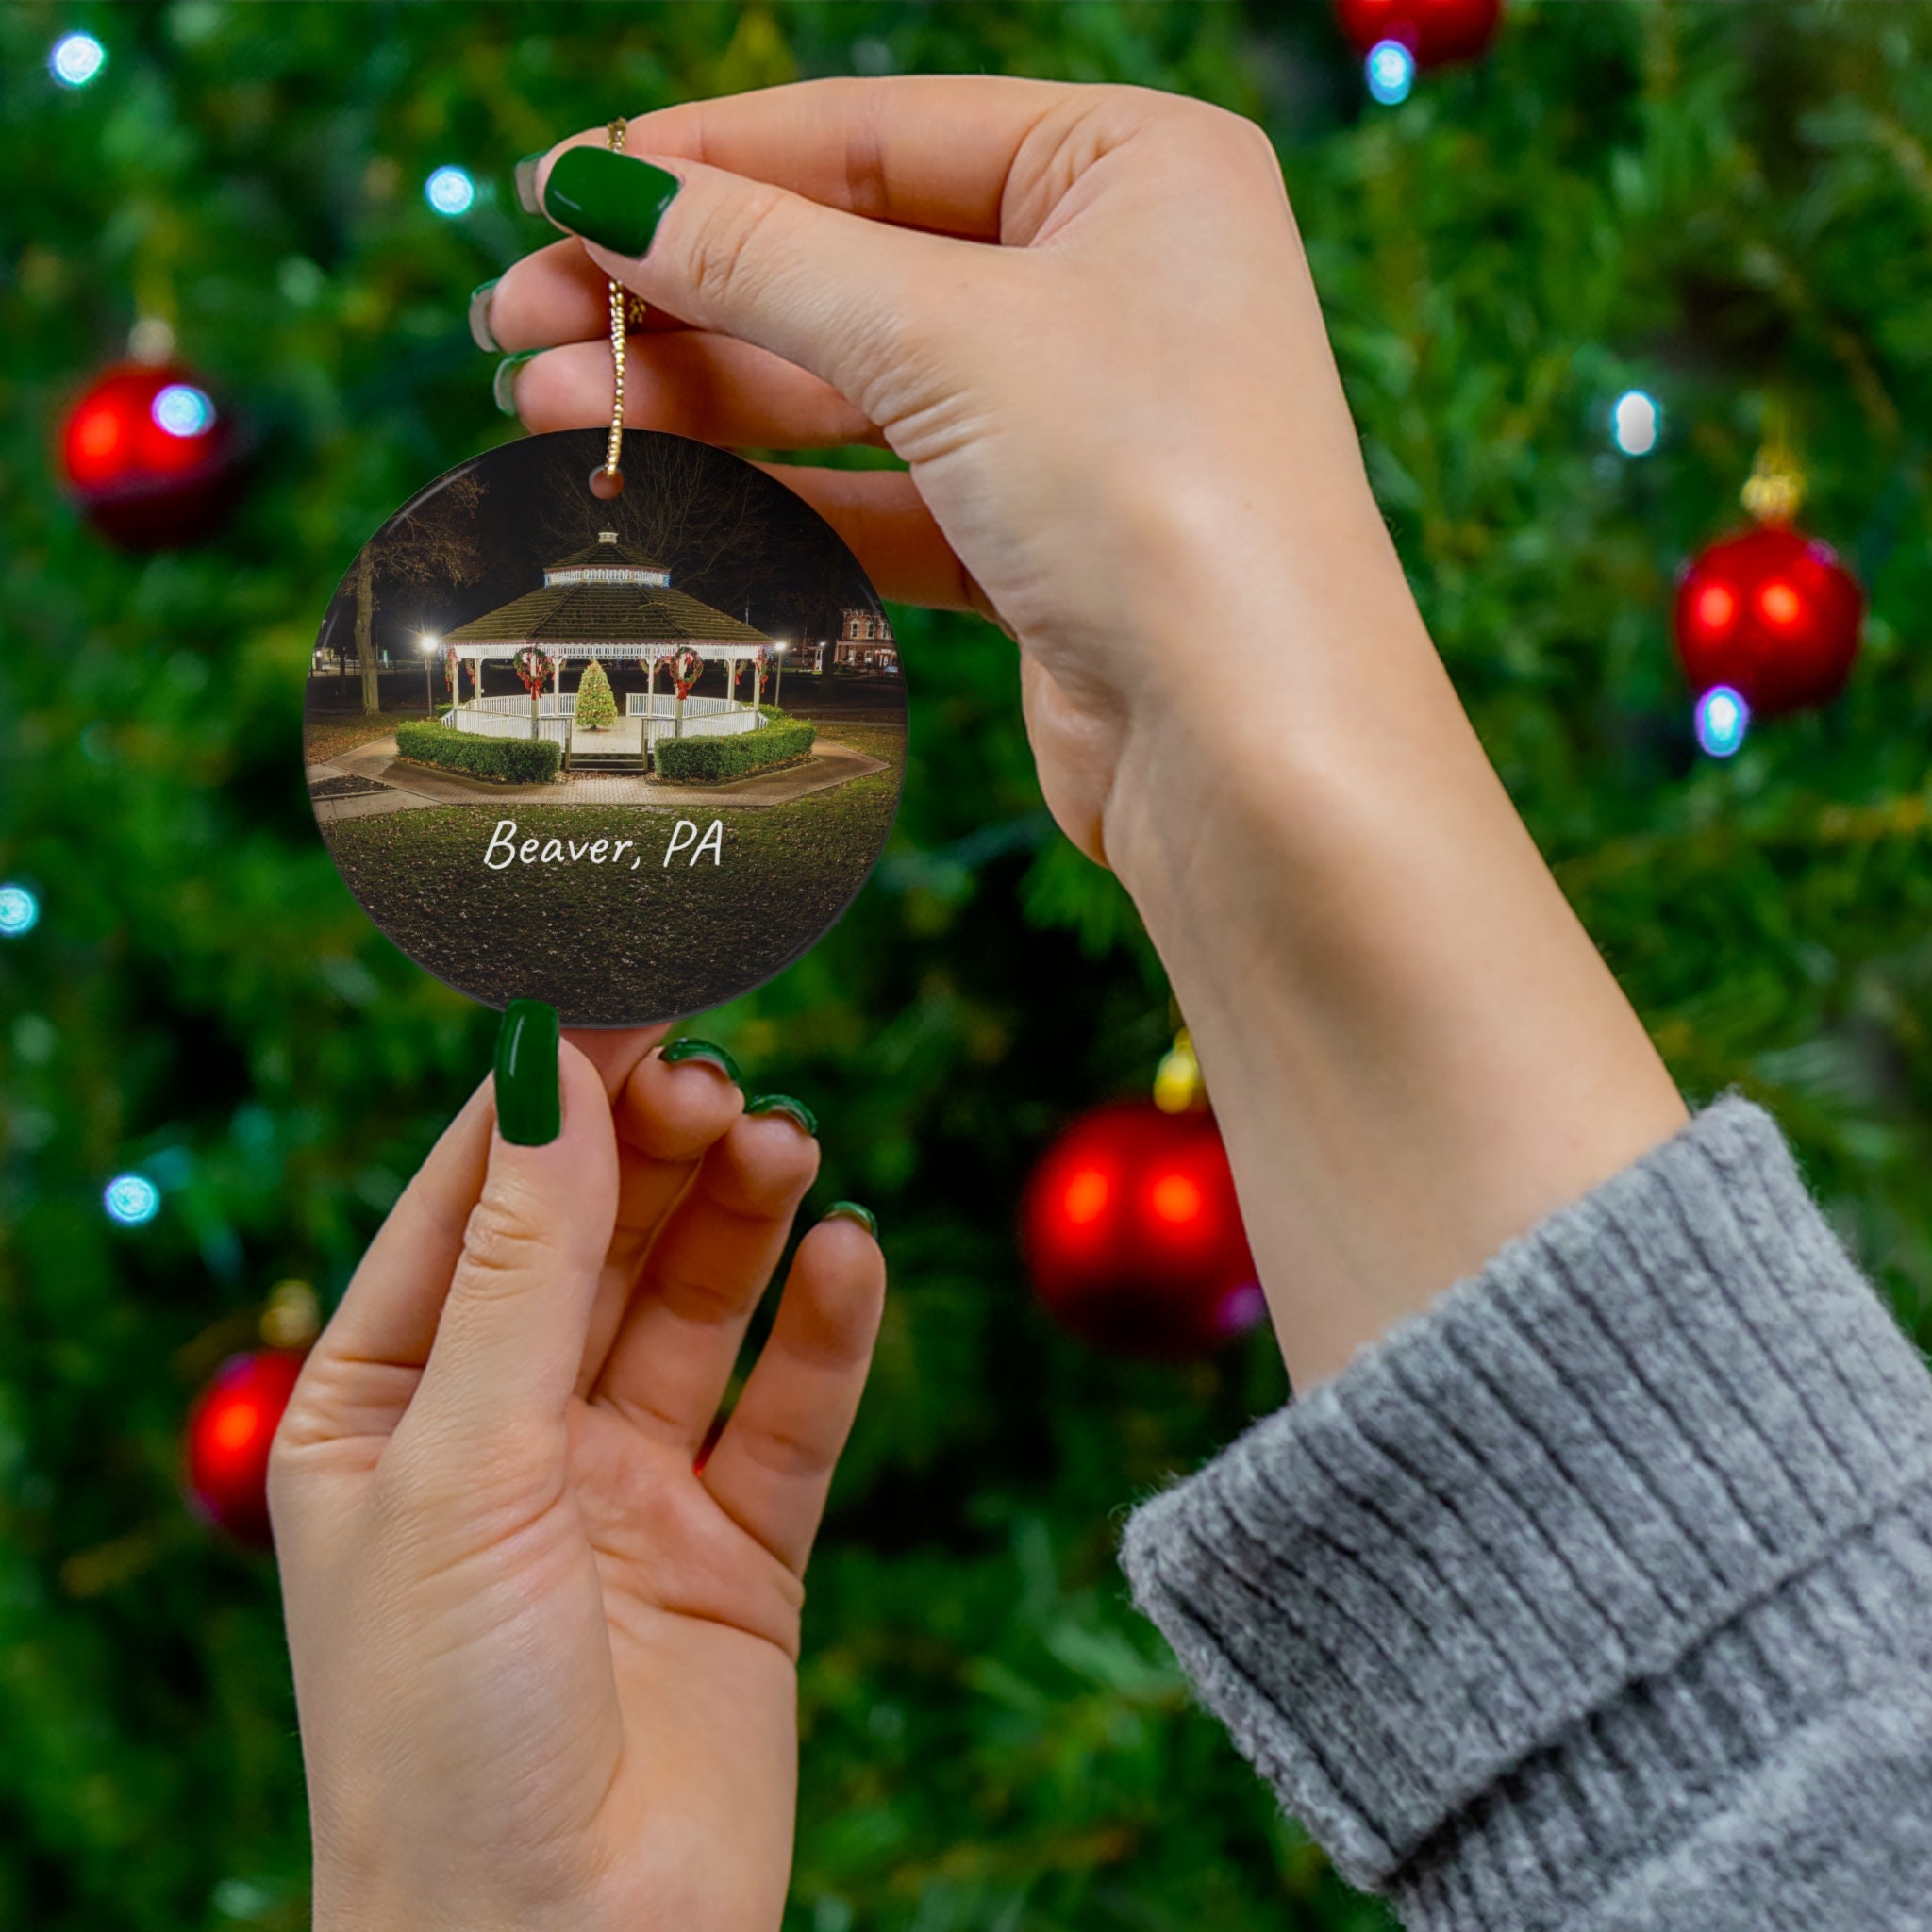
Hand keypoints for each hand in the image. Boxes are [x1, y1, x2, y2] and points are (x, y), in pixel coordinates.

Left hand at [270, 1028, 883, 1931]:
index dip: (551, 1091)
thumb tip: (552, 1067)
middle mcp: (508, 1433)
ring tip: (786, 1145)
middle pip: (597, 1237)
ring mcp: (626, 1488)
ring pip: (697, 1306)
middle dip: (655, 1150)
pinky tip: (849, 1258)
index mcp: (386, 1406)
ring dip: (742, 1218)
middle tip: (719, 1079)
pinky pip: (790, 1411)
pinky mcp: (738, 1550)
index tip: (631, 984)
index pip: (473, 1200)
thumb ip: (523, 1265)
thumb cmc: (444, 1731)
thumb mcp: (462, 1467)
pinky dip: (825, 1330)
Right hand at [486, 76, 1393, 867]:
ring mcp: (1082, 421)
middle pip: (851, 263)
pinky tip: (658, 492)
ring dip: (703, 399)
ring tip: (543, 408)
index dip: (704, 161)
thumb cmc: (1153, 494)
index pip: (876, 134)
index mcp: (1134, 167)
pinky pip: (885, 498)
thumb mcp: (945, 336)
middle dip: (680, 295)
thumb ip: (763, 258)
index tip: (556, 191)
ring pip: (856, 389)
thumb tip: (599, 189)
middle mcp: (1117, 282)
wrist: (1256, 751)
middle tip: (515, 324)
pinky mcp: (1047, 547)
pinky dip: (776, 497)